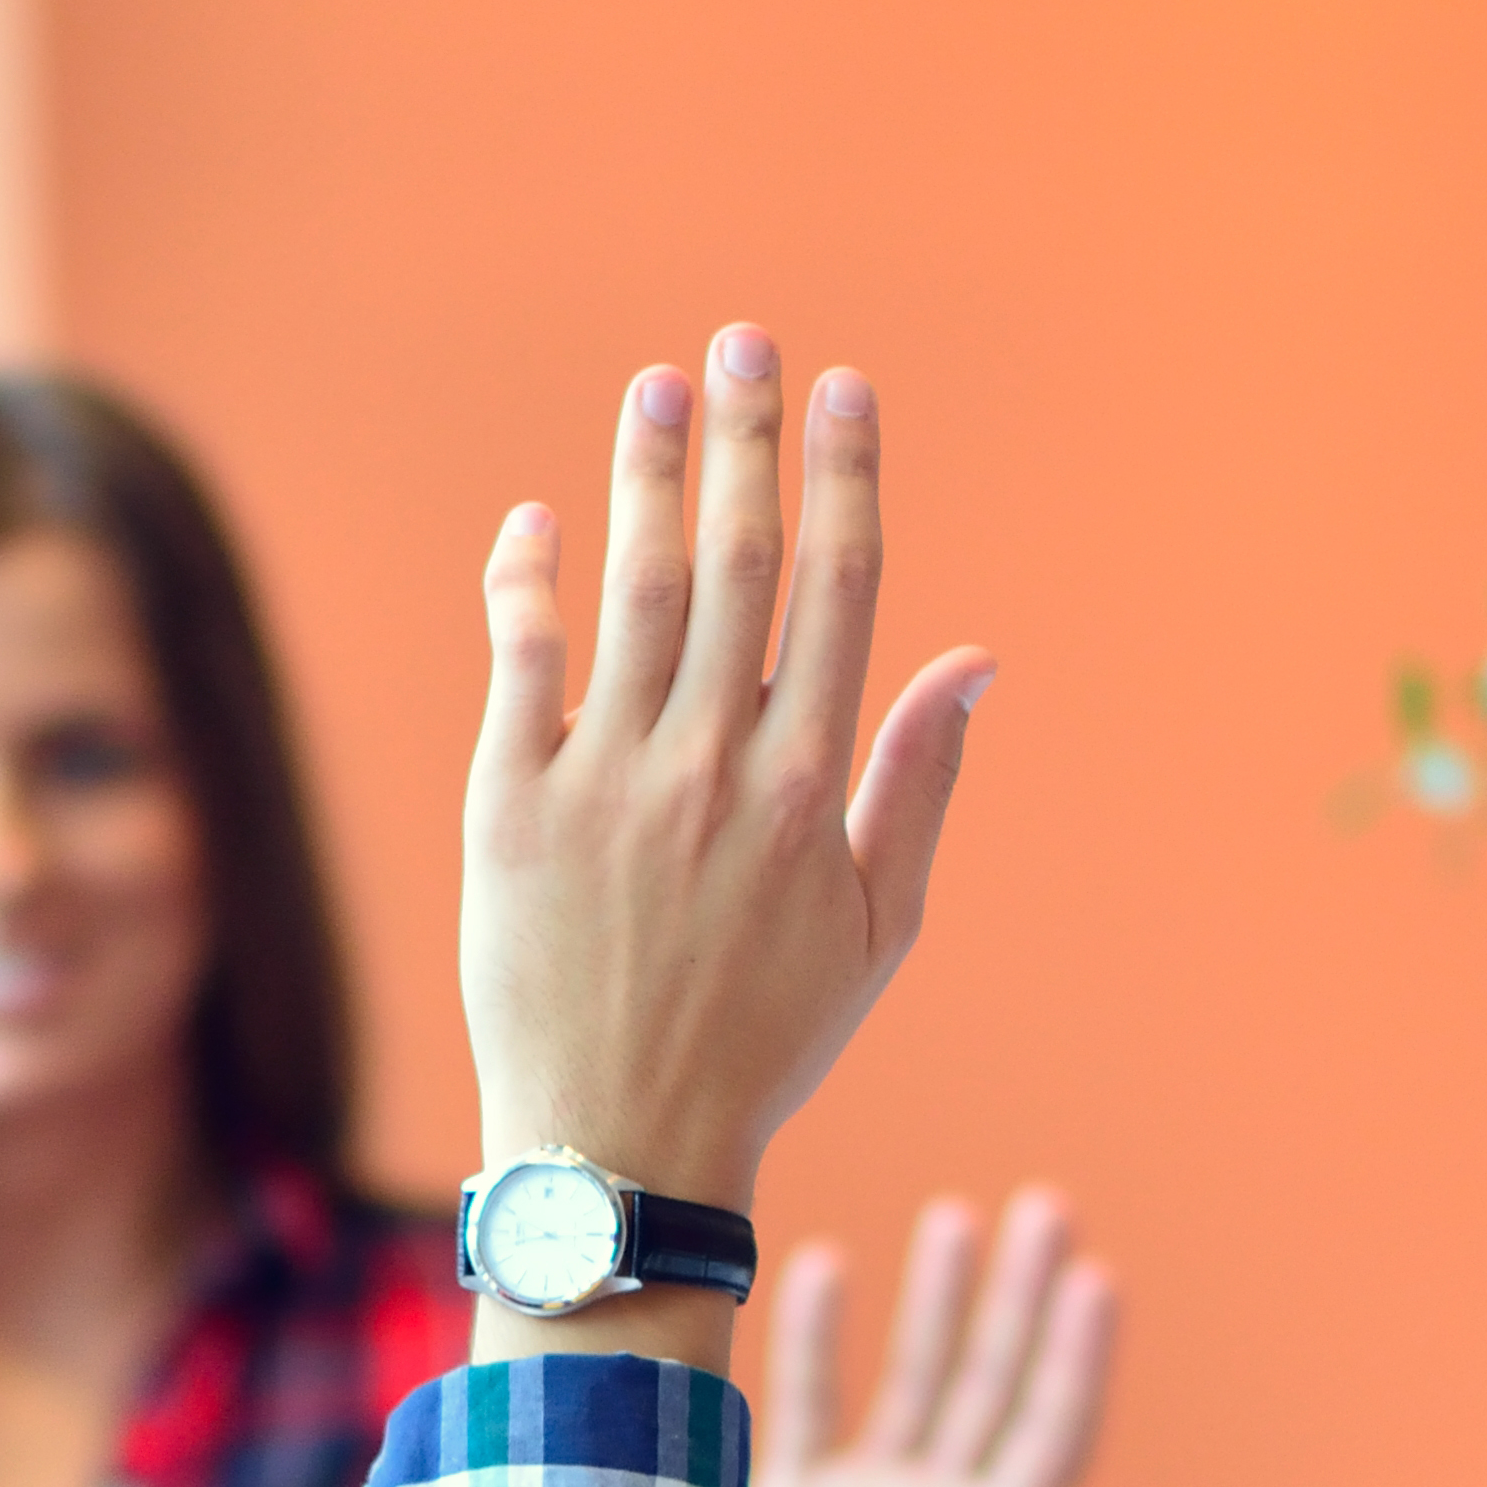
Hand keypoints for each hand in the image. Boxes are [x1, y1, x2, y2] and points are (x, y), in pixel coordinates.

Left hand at [456, 327, 988, 1250]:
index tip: (844, 388)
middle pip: (738, 561)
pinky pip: (519, 665)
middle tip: (742, 340)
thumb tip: (976, 660)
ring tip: (655, 387)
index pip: (838, 590)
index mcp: (805, 786)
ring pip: (633, 592)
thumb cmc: (760, 1043)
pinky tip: (538, 520)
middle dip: (745, 438)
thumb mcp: (876, 929)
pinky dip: (527, 583)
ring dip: (645, 477)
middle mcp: (710, 766)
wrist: (619, 1146)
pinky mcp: (510, 810)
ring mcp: (606, 782)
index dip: (842, 476)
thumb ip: (918, 783)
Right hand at [742, 1196, 1170, 1486]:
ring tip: (958, 1218)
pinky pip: (807, 1408)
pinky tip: (828, 1267)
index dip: (1075, 1360)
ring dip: (937, 1302)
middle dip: (1020, 1298)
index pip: (1048, 1436)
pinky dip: (818, 1341)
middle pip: (994, 1384)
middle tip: (1047, 1207)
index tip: (1095, 1279)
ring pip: (914, 1381)